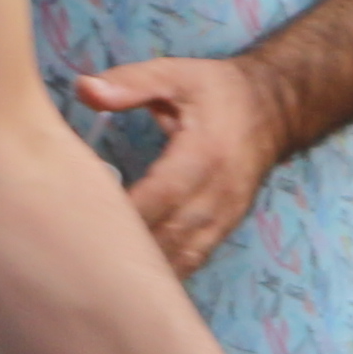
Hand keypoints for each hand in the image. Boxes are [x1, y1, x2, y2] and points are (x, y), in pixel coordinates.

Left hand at [78, 51, 288, 276]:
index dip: (125, 212)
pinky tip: (132, 278)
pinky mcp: (225, 229)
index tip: (82, 218)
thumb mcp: (176, 74)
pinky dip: (163, 273)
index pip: (161, 194)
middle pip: (168, 235)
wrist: (275, 110)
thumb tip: (85, 90)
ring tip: (99, 272)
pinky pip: (192, 260)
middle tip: (77, 251)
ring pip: (180, 257)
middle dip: (125, 247)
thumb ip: (130, 83)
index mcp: (204, 154)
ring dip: (143, 268)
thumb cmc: (219, 91)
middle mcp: (218, 194)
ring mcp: (225, 217)